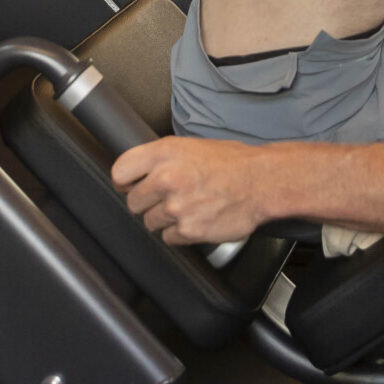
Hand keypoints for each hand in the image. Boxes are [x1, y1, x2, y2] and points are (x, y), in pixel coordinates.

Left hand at [112, 135, 268, 245]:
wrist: (262, 181)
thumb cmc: (233, 162)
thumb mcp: (192, 146)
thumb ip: (162, 159)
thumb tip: (138, 174)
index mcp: (166, 152)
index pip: (120, 172)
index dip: (126, 181)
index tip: (132, 184)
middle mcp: (167, 178)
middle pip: (132, 202)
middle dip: (148, 202)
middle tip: (170, 196)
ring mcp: (176, 206)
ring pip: (150, 222)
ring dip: (166, 218)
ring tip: (189, 205)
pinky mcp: (188, 230)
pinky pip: (169, 237)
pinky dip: (181, 232)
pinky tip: (197, 217)